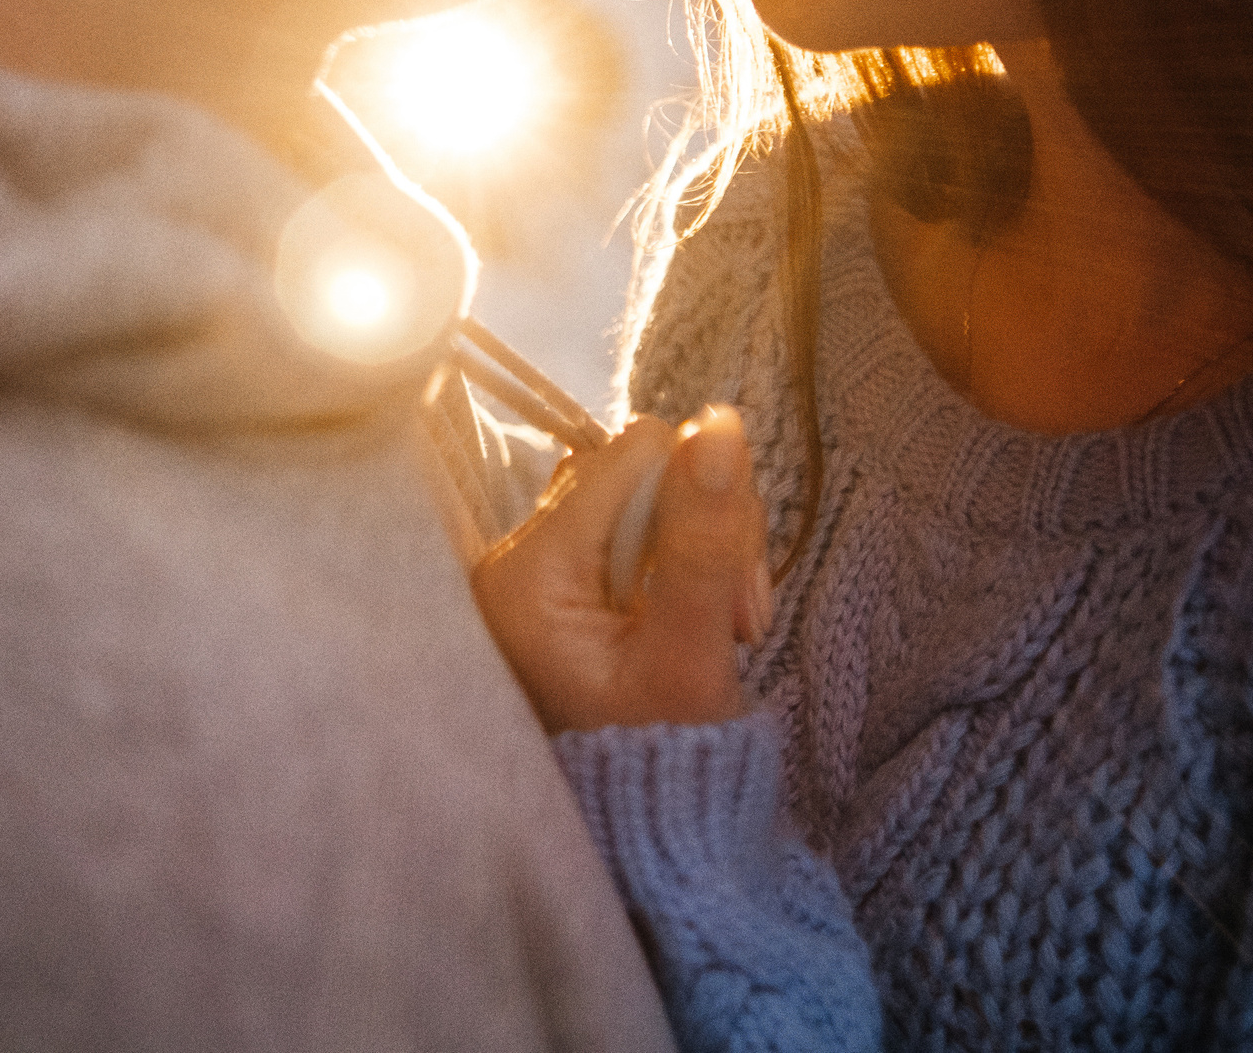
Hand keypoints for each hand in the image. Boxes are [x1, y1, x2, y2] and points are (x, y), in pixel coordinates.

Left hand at [470, 406, 773, 733]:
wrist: (649, 828)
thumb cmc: (665, 763)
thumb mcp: (692, 656)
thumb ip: (706, 543)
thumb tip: (719, 424)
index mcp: (528, 571)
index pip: (635, 453)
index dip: (704, 500)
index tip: (734, 593)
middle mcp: (517, 556)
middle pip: (639, 467)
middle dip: (705, 528)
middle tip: (735, 619)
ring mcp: (538, 566)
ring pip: (646, 491)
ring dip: (702, 546)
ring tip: (724, 626)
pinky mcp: (566, 579)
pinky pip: (637, 526)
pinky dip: (681, 561)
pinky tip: (699, 617)